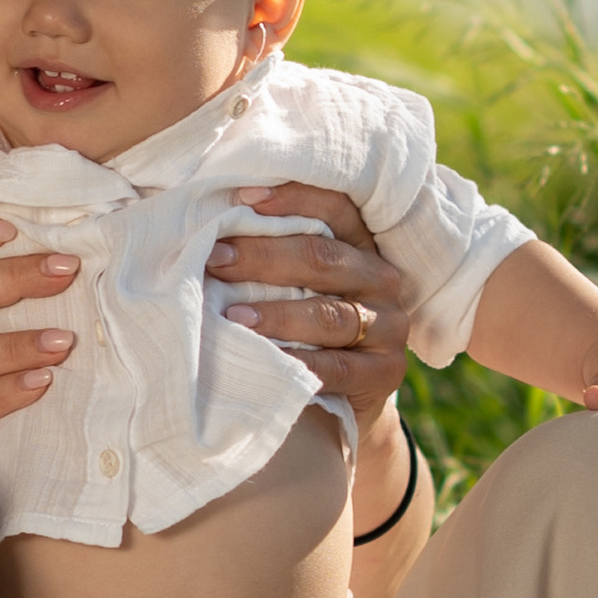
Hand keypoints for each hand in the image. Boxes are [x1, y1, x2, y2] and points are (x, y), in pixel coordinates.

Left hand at [204, 183, 410, 438]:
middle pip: (324, 259)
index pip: (336, 208)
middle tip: (216, 258)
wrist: (335, 400)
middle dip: (264, 256)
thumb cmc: (299, 327)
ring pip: (330, 314)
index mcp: (360, 244)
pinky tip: (264, 358)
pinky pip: (335, 365)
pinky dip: (297, 361)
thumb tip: (208, 229)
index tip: (242, 197)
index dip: (293, 198)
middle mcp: (380, 279)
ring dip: (277, 314)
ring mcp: (388, 326)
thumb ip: (270, 255)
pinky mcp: (386, 371)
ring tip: (233, 316)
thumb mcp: (290, 284)